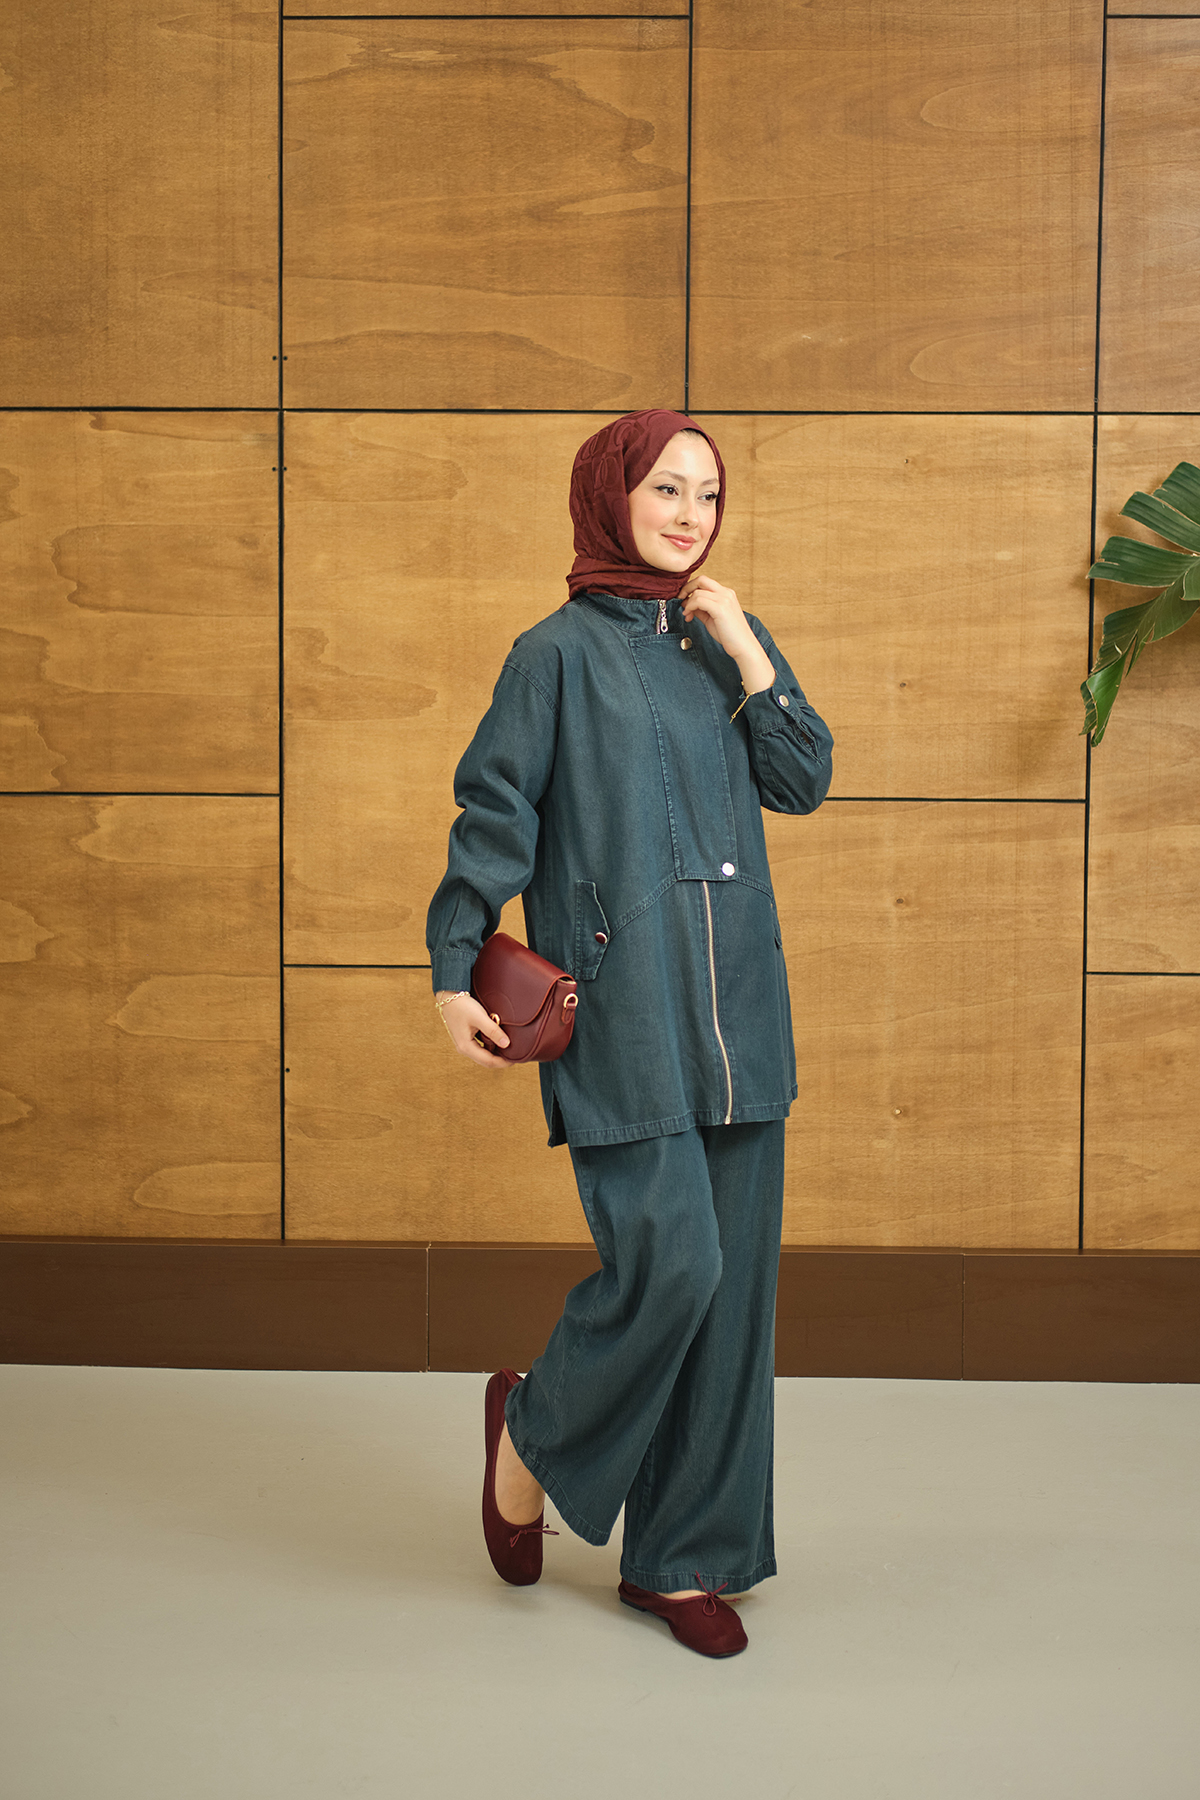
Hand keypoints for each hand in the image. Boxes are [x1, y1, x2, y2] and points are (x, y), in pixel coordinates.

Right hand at [435, 991, 514, 1069]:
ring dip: (495, 1054)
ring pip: (483, 1055)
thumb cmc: (462, 1006)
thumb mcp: (480, 1018)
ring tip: (508, 1049)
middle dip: (500, 1061)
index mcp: (466, 1047)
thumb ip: (493, 1031)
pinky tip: (498, 1041)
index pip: (488, 1061)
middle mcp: (463, 1049)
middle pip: (485, 1061)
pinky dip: (490, 1047)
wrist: (449, 996)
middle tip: (514, 1056)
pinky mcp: (465, 1038)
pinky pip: (480, 1048)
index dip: (503, 1062)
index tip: (516, 1059)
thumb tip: (506, 1044)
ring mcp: (464, 1044)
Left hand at [679, 573, 774, 693]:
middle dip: (686, 588)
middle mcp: (726, 593)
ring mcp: (724, 599)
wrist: (743, 646)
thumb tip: (686, 603)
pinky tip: (689, 616)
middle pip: (701, 579)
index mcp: (726, 594)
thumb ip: (701, 609)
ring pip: (698, 591)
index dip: (691, 588)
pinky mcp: (721, 608)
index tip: (684, 600)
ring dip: (688, 602)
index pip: (705, 582)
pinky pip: (699, 600)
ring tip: (687, 615)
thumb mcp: (711, 618)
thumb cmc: (729, 635)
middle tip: (680, 599)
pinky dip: (690, 607)